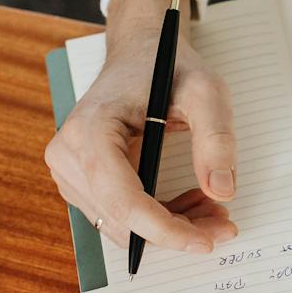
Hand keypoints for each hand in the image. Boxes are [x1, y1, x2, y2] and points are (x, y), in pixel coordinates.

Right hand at [43, 0, 239, 253]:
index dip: (165, 230)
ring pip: (122, 225)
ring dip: (170, 227)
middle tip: (224, 223)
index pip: (124, 200)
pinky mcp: (80, 180)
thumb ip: (217, 139)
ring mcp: (68, 170)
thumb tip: (222, 191)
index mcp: (90, 130)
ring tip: (211, 208)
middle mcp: (68, 154)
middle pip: (124, 220)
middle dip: (176, 231)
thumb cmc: (166, 65)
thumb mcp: (205, 91)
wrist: (138, 51)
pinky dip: (157, 219)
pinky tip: (190, 203)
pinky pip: (119, 216)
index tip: (206, 241)